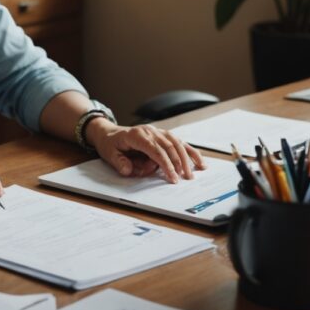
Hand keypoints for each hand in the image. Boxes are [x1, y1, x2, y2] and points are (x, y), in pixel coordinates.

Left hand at [86, 119, 205, 182]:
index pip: (155, 149)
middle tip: (185, 178)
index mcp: (137, 135)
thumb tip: (128, 170)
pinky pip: (179, 142)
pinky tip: (199, 161)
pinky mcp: (163, 135)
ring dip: (187, 158)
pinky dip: (190, 151)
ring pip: (177, 142)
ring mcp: (158, 131)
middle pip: (169, 146)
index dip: (165, 163)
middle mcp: (150, 131)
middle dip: (179, 163)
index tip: (173, 177)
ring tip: (193, 173)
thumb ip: (119, 162)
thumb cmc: (111, 144)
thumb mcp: (109, 154)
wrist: (110, 133)